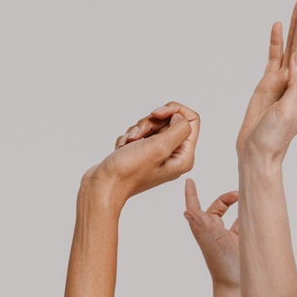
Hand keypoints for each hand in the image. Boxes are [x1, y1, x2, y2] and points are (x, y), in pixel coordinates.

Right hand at [83, 102, 198, 200]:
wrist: (104, 185)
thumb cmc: (129, 172)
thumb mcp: (159, 148)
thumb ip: (178, 130)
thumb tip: (180, 117)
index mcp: (184, 157)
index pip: (191, 120)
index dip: (174, 111)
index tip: (156, 114)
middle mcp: (175, 156)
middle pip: (170, 121)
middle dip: (151, 122)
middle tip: (138, 136)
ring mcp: (159, 154)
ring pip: (154, 125)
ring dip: (138, 130)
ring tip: (130, 144)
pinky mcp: (144, 153)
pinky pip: (141, 133)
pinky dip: (130, 137)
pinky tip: (124, 149)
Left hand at [183, 179, 240, 296]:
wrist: (235, 286)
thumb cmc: (222, 266)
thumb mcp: (211, 243)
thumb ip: (200, 225)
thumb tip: (187, 210)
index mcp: (204, 229)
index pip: (195, 207)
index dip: (191, 194)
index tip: (190, 181)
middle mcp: (214, 231)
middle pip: (216, 208)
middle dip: (226, 198)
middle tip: (238, 194)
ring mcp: (227, 237)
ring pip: (231, 216)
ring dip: (238, 207)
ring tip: (248, 200)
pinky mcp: (239, 243)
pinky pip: (243, 226)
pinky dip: (248, 219)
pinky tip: (254, 216)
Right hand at [237, 0, 296, 162]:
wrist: (258, 151)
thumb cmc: (275, 137)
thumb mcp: (288, 111)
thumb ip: (295, 83)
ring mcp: (284, 81)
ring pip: (291, 46)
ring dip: (296, 25)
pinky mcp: (269, 83)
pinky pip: (274, 56)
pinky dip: (276, 40)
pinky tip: (278, 26)